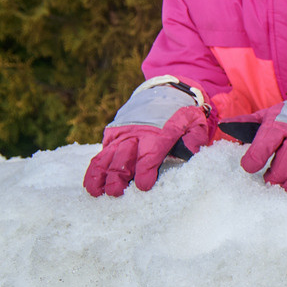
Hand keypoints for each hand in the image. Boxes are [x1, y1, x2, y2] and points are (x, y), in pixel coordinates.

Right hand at [83, 80, 215, 196]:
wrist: (165, 92)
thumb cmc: (182, 114)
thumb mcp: (195, 123)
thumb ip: (194, 139)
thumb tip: (190, 151)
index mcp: (158, 133)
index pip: (149, 154)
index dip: (145, 171)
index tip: (144, 186)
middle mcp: (136, 134)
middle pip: (123, 158)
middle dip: (117, 177)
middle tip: (116, 193)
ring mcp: (122, 134)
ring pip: (107, 157)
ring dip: (100, 175)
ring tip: (95, 192)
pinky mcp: (112, 135)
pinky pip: (101, 153)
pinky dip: (94, 169)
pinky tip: (91, 184)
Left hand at [238, 97, 286, 191]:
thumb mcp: (268, 115)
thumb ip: (246, 122)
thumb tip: (224, 125)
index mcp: (281, 124)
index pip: (264, 145)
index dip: (254, 160)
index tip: (249, 168)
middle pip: (285, 164)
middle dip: (274, 178)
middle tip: (269, 182)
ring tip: (284, 188)